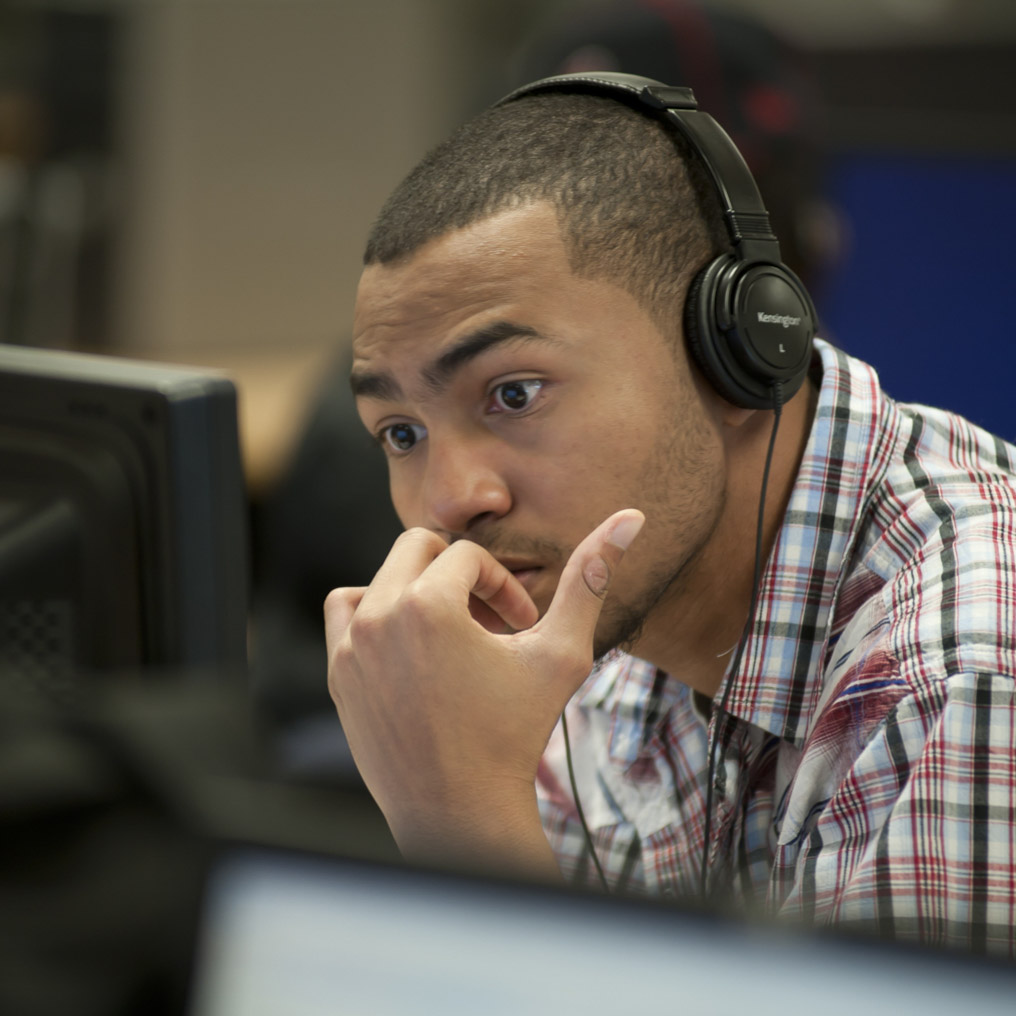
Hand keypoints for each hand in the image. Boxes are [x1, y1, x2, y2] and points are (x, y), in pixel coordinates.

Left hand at [324, 508, 643, 872]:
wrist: (462, 810)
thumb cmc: (515, 733)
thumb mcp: (560, 653)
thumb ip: (589, 579)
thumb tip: (630, 518)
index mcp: (428, 605)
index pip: (468, 556)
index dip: (502, 584)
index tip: (519, 625)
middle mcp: (379, 616)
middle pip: (418, 549)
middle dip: (458, 576)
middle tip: (486, 624)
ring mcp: (351, 646)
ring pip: (380, 577)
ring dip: (414, 590)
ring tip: (448, 633)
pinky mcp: (338, 673)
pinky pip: (346, 613)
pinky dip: (374, 615)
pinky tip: (410, 648)